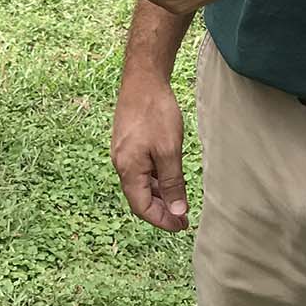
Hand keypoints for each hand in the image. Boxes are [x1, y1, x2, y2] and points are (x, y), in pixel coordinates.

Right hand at [111, 71, 188, 231]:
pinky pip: (140, 170)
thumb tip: (177, 212)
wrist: (142, 79)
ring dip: (159, 196)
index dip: (162, 221)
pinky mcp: (128, 143)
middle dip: (161, 211)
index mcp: (128, 169)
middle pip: (139, 198)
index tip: (182, 226)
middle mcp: (121, 163)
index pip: (142, 207)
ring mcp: (123, 153)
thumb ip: (173, 183)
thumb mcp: (169, 150)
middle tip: (184, 218)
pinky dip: (155, 180)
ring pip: (140, 184)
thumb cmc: (155, 112)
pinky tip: (169, 178)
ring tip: (180, 201)